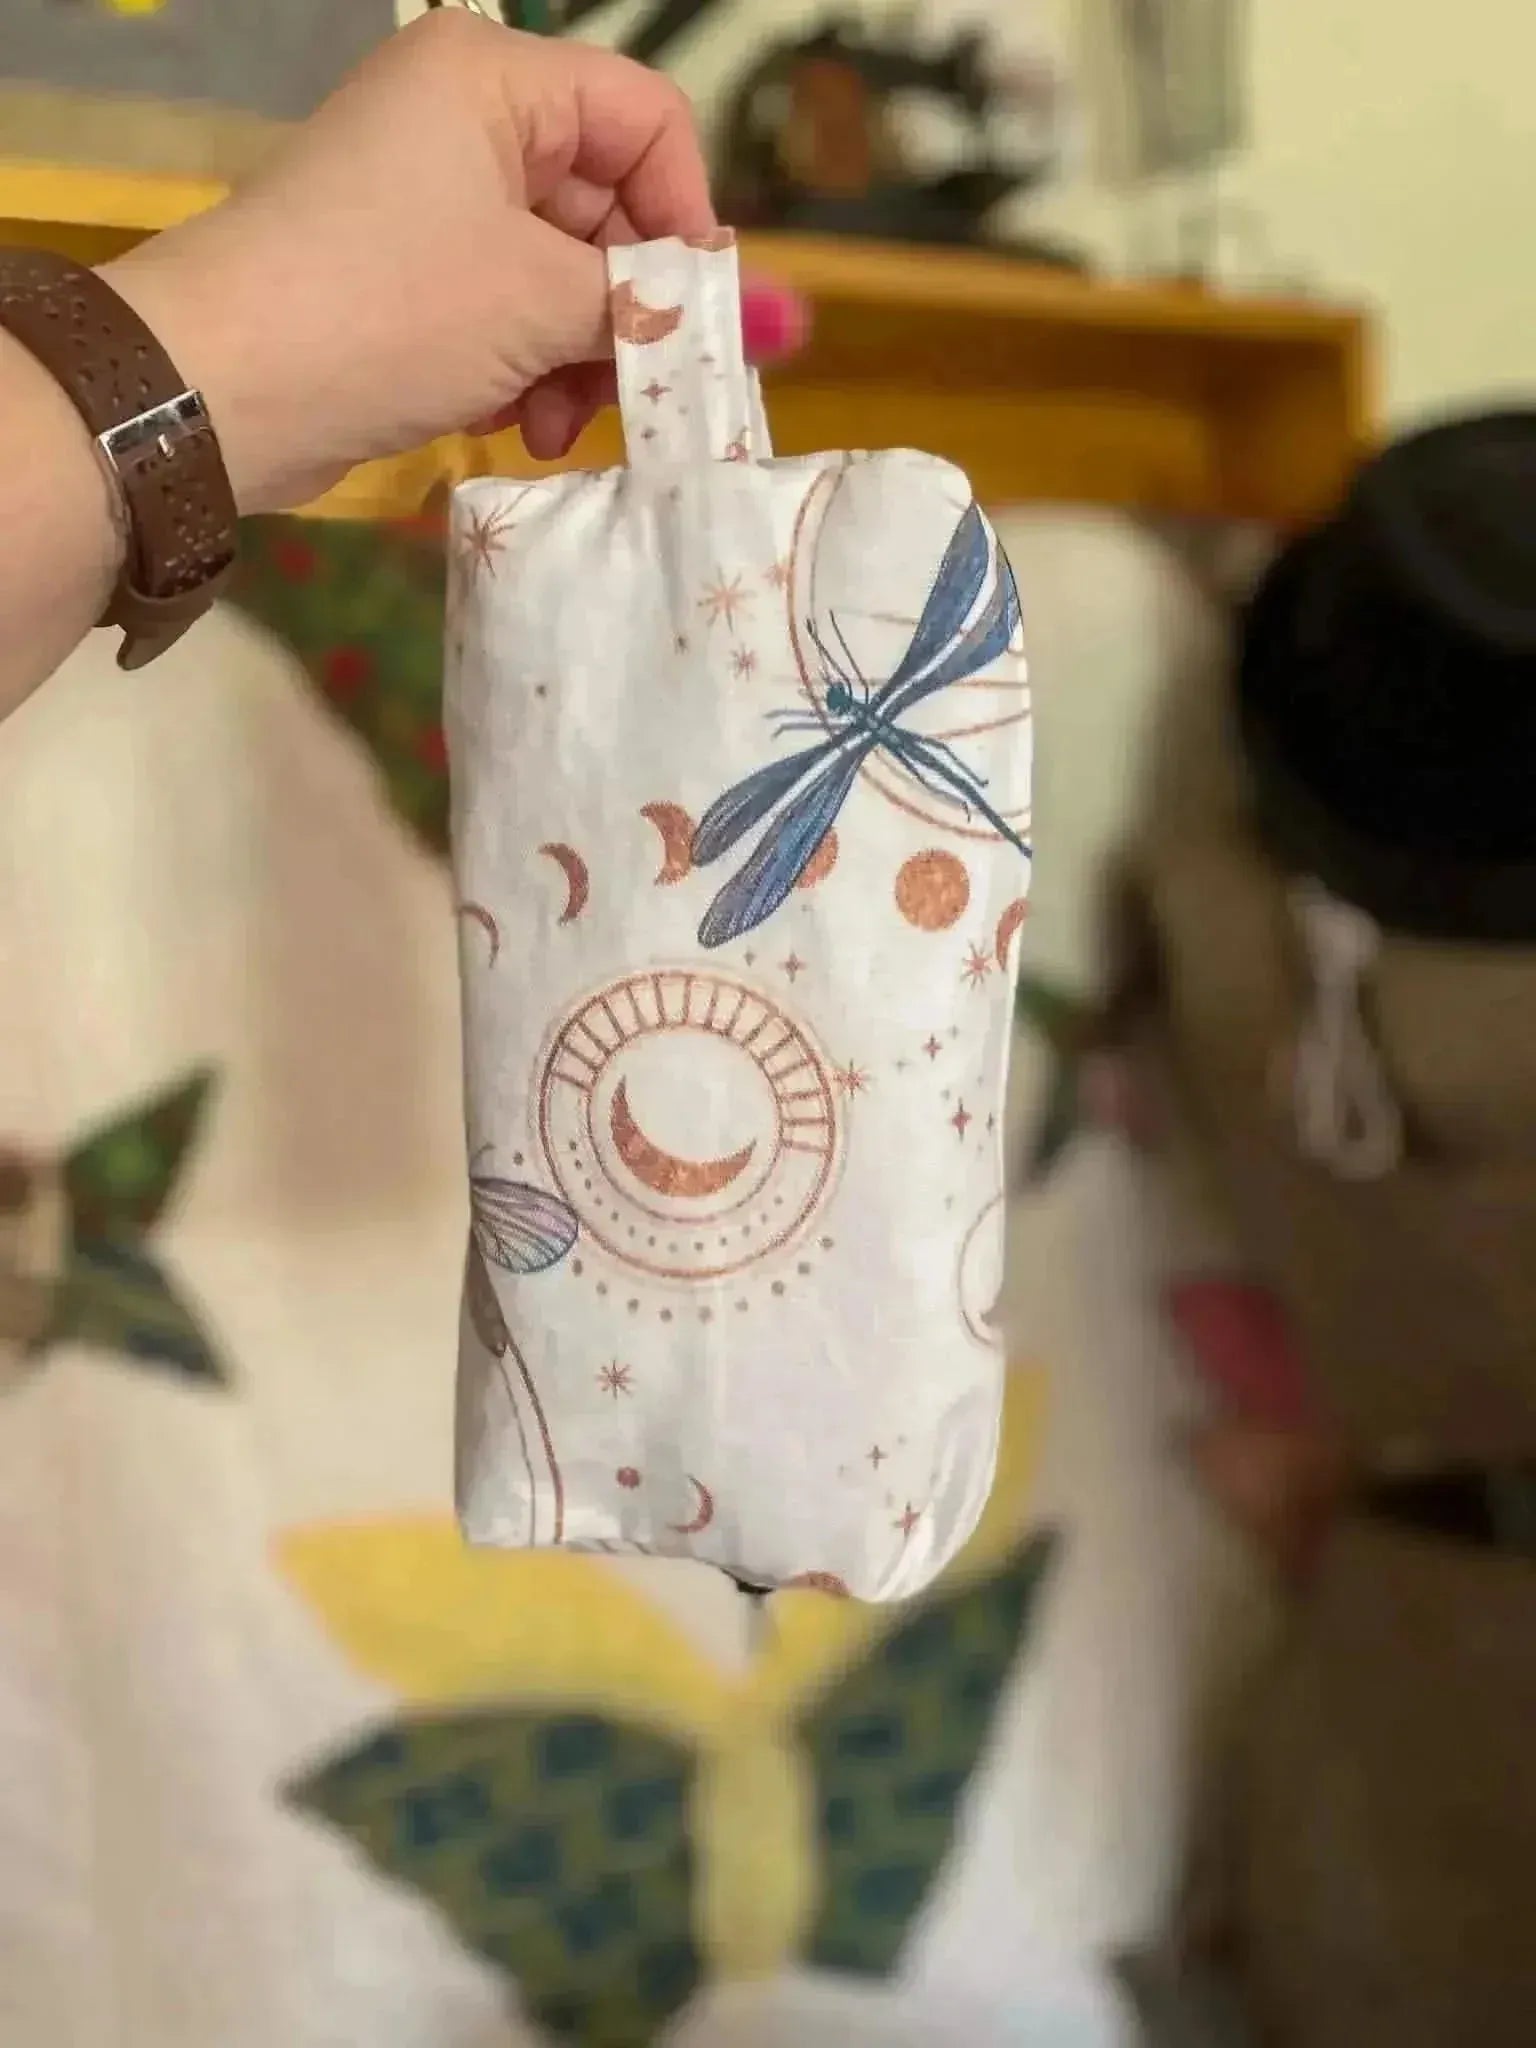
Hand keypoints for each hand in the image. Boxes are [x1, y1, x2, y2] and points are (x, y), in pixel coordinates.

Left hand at [99, 11, 718, 508]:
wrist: (219, 389)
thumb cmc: (388, 308)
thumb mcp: (543, 302)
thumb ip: (669, 309)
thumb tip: (798, 322)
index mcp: (497, 79)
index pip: (646, 122)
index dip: (689, 219)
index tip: (698, 314)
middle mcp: (464, 121)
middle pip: (607, 207)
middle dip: (626, 312)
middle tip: (633, 393)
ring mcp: (429, 201)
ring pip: (560, 274)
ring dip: (579, 359)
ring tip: (555, 422)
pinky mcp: (404, 278)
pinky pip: (505, 312)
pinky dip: (525, 369)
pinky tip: (513, 424)